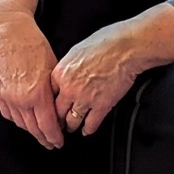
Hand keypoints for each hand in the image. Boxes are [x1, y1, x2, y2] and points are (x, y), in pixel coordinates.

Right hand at [0, 0, 61, 149]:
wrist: (10, 33)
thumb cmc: (32, 45)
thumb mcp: (54, 69)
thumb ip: (56, 93)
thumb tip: (62, 108)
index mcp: (37, 93)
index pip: (48, 125)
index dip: (55, 137)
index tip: (59, 141)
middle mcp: (21, 98)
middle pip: (34, 129)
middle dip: (45, 139)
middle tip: (51, 143)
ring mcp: (8, 97)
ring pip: (21, 124)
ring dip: (32, 131)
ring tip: (40, 133)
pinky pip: (8, 114)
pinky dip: (18, 120)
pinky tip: (25, 120)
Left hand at [53, 2, 173, 136]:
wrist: (125, 48)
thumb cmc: (104, 43)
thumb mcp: (76, 51)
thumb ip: (67, 67)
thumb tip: (66, 74)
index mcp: (60, 74)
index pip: (48, 95)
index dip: (49, 104)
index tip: (51, 108)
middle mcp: (69, 89)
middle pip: (57, 112)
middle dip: (57, 120)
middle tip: (57, 124)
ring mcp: (85, 99)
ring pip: (72, 121)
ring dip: (71, 127)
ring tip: (71, 128)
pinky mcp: (101, 106)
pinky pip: (91, 124)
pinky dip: (88, 130)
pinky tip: (87, 130)